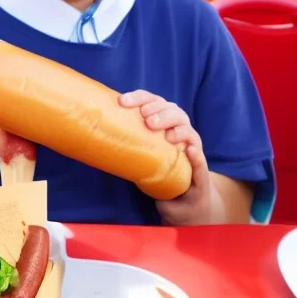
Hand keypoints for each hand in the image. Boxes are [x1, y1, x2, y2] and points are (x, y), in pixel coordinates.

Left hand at [120, 90, 220, 224]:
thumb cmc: (157, 167)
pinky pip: (199, 160)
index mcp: (163, 118)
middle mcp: (179, 127)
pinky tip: (188, 150)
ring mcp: (191, 145)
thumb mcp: (141, 150)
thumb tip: (97, 130)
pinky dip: (195, 154)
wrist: (184, 199)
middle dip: (157, 110)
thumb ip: (129, 138)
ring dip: (174, 126)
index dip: (138, 98)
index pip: (151, 100)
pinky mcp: (199, 168)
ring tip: (162, 131)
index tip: (122, 101)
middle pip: (170, 108)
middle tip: (145, 118)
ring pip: (186, 127)